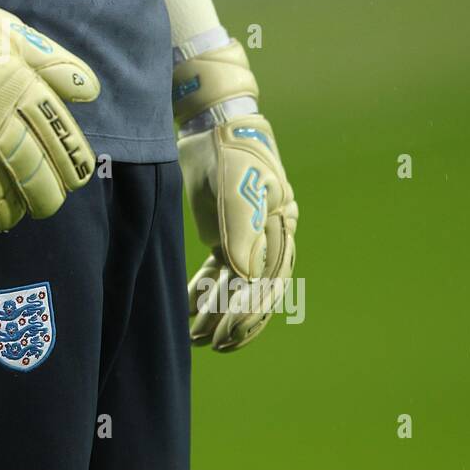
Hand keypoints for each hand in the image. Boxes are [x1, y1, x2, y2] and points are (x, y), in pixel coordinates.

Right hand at [0, 0, 100, 231]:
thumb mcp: (17, 35)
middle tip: (46, 208)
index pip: (56, 135)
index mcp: (22, 91)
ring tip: (9, 221)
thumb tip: (89, 90)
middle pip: (27, 169)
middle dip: (42, 196)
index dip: (70, 162)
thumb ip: (54, 64)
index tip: (77, 179)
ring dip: (3, 210)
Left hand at [180, 113, 296, 350]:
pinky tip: (190, 309)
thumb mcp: (237, 189)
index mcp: (280, 227)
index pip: (266, 282)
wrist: (214, 125)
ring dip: (218, 313)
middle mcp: (270, 237)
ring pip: (238, 286)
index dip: (246, 313)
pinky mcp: (227, 234)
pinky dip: (206, 291)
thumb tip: (246, 278)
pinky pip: (221, 271)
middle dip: (232, 322)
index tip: (224, 336)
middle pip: (256, 290)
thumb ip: (243, 233)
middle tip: (208, 345)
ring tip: (196, 338)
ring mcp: (249, 236)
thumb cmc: (229, 152)